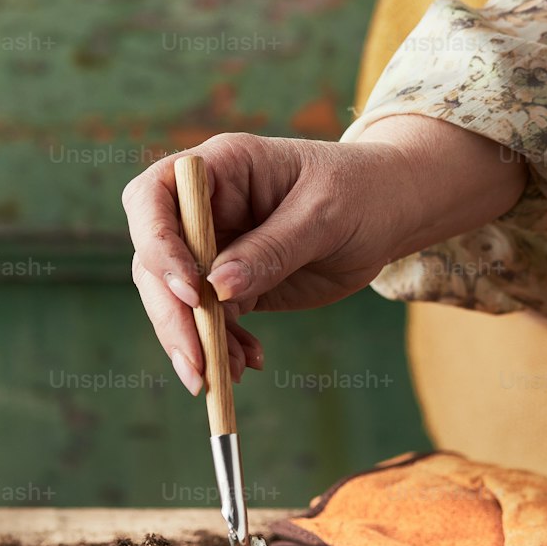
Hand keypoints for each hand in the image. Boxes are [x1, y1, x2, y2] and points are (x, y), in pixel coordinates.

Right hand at [123, 118, 524, 391]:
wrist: (391, 213)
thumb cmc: (362, 193)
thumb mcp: (325, 215)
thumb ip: (274, 249)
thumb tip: (219, 290)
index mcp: (222, 167)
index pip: (155, 197)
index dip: (159, 245)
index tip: (193, 292)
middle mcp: (207, 207)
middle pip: (156, 259)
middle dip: (172, 314)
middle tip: (196, 364)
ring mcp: (217, 248)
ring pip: (177, 300)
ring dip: (196, 341)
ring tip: (226, 377)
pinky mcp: (235, 285)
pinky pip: (213, 321)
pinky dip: (223, 347)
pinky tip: (249, 363)